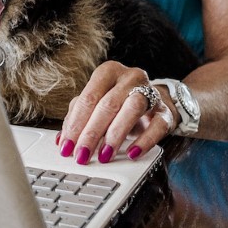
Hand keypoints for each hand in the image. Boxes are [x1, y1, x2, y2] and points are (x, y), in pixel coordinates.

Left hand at [55, 61, 173, 164]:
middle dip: (92, 133)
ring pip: (132, 109)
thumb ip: (78, 117)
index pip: (88, 98)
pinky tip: (132, 153)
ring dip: (116, 135)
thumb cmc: (120, 101)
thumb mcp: (97, 103)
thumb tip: (62, 140)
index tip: (67, 146)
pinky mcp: (165, 111)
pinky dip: (144, 141)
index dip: (75, 124)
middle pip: (108, 104)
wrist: (156, 99)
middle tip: (82, 155)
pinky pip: (157, 125)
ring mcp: (150, 92)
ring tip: (105, 155)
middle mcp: (129, 77)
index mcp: (108, 72)